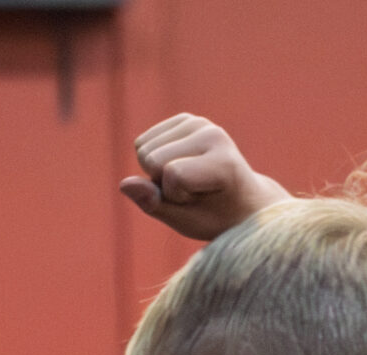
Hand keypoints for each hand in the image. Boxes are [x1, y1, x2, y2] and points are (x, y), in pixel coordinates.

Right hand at [120, 114, 291, 241]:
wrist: (241, 200)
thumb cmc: (216, 217)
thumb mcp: (186, 222)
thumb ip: (154, 204)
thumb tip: (124, 184)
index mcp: (223, 163)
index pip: (172, 174)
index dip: (174, 196)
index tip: (197, 201)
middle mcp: (213, 134)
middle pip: (152, 159)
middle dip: (162, 182)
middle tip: (192, 191)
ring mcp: (199, 122)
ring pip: (143, 148)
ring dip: (157, 171)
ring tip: (188, 180)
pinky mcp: (184, 119)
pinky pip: (142, 141)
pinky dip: (153, 159)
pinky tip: (179, 166)